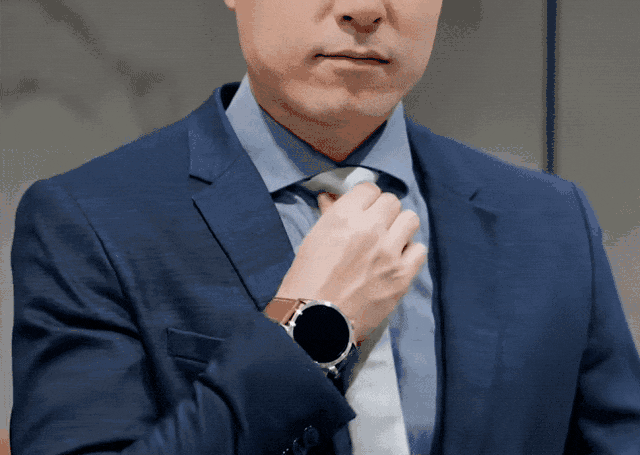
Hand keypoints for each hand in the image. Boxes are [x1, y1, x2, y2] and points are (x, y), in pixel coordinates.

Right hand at [276, 182, 426, 342]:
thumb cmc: (306, 280)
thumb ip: (330, 215)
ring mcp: (389, 252)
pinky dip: (410, 253)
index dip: (365, 199)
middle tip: (375, 227)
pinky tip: (396, 262)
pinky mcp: (402, 276)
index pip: (369, 188)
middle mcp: (370, 229)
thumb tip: (331, 197)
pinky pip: (420, 250)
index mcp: (344, 217)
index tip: (363, 209)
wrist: (314, 322)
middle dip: (383, 212)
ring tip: (389, 242)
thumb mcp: (313, 240)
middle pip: (392, 201)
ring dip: (400, 228)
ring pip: (410, 219)